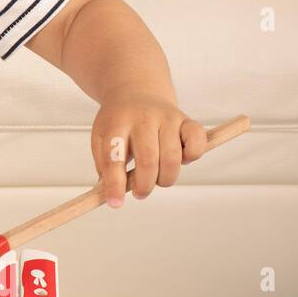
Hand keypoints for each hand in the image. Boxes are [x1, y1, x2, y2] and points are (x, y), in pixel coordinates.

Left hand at [90, 87, 207, 207]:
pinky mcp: (187, 121)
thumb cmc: (118, 122)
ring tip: (157, 179)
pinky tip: (180, 160)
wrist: (136, 92)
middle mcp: (143, 118)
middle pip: (148, 160)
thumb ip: (104, 165)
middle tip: (140, 193)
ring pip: (172, 158)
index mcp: (116, 123)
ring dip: (166, 178)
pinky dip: (192, 158)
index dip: (114, 185)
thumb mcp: (101, 138)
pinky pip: (197, 144)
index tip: (115, 204)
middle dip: (144, 185)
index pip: (113, 158)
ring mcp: (167, 118)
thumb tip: (111, 196)